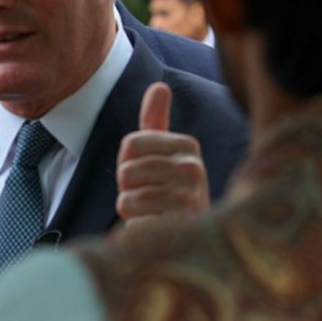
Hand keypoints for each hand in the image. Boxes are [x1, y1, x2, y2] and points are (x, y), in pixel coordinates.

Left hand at [116, 82, 208, 226]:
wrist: (187, 235)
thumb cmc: (167, 189)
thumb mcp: (161, 153)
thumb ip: (156, 121)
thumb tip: (159, 85)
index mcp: (187, 146)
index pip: (130, 143)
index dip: (127, 161)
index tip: (145, 172)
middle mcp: (194, 169)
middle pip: (126, 170)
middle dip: (127, 187)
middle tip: (148, 195)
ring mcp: (190, 200)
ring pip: (127, 199)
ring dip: (132, 209)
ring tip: (153, 212)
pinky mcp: (179, 229)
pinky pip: (134, 223)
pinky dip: (137, 229)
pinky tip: (156, 228)